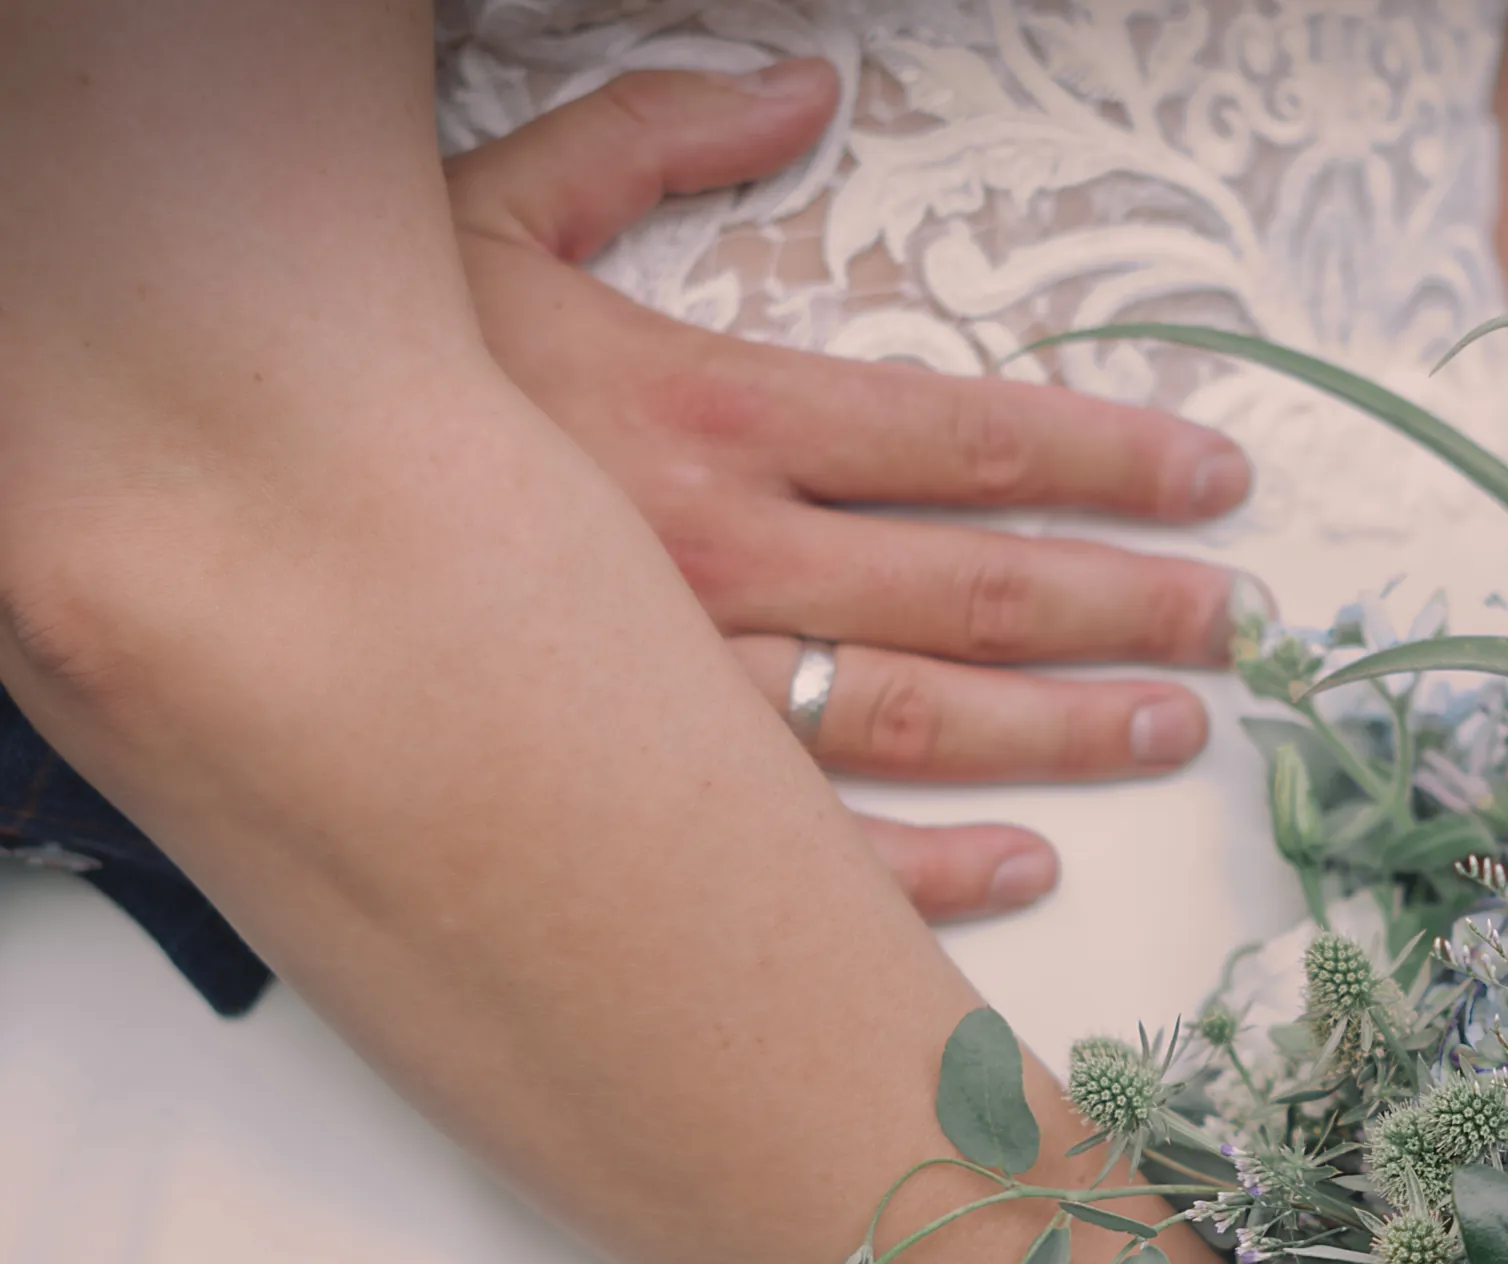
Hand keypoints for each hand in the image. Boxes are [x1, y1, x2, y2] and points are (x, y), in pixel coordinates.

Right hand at [446, 60, 1259, 919]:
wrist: (214, 514)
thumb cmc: (374, 374)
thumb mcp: (493, 210)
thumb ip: (654, 137)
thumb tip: (796, 83)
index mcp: (708, 417)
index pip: (964, 439)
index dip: (1108, 459)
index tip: (1210, 481)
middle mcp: (718, 562)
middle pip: (975, 590)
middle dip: (1123, 605)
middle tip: (1230, 622)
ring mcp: (684, 692)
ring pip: (919, 721)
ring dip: (1064, 733)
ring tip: (1172, 728)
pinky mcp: (640, 794)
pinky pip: (808, 851)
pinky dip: (927, 874)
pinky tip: (1028, 870)